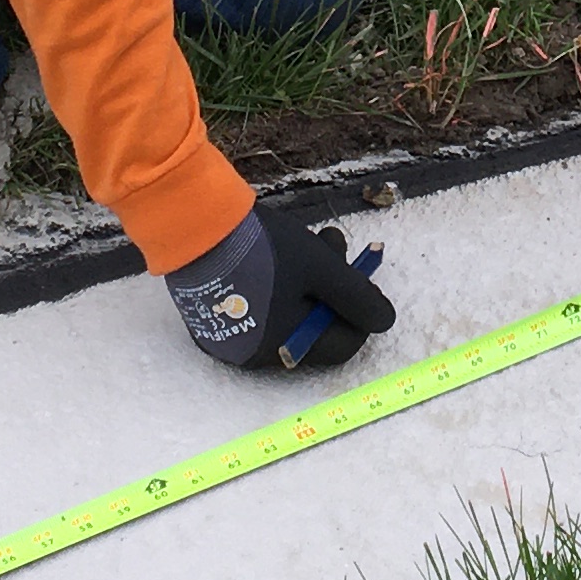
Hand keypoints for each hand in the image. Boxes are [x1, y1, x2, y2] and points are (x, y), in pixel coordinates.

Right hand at [167, 208, 395, 370]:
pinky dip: (278, 286)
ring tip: (310, 238)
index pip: (341, 346)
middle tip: (335, 245)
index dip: (360, 313)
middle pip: (314, 327)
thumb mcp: (322, 268)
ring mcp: (230, 338)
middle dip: (333, 288)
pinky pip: (260, 309)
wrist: (195, 224)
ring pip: (288, 315)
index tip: (361, 280)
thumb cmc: (264, 248)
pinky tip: (277, 254)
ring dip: (310, 281)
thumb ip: (358, 297)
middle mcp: (255, 355)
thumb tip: (385, 321)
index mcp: (283, 350)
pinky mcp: (214, 317)